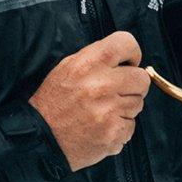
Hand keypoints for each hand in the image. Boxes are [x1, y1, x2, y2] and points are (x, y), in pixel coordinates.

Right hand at [29, 31, 148, 170]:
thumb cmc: (54, 102)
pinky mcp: (113, 134)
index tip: (128, 63)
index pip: (126, 43)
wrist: (40, 138)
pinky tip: (101, 128)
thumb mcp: (67, 68)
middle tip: (116, 93)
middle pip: (141, 79)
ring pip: (138, 104)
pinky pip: (131, 127)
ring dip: (124, 109)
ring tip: (102, 112)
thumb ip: (96, 59)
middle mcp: (100, 85)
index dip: (132, 53)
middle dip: (133, 85)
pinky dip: (119, 129)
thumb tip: (127, 59)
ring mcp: (108, 112)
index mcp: (87, 64)